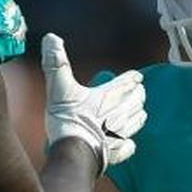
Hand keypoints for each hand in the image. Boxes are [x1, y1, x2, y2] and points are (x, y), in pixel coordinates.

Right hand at [41, 33, 145, 168]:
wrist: (73, 152)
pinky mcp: (117, 152)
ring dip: (138, 115)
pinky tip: (128, 142)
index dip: (132, 79)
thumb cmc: (67, 119)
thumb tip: (51, 38)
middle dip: (138, 95)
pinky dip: (130, 143)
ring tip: (139, 112)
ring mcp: (119, 134)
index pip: (126, 83)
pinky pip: (129, 146)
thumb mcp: (58, 87)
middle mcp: (118, 114)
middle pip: (135, 101)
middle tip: (139, 92)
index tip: (138, 77)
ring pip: (136, 122)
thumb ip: (56, 63)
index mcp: (107, 96)